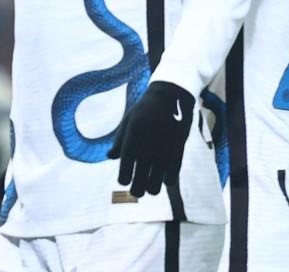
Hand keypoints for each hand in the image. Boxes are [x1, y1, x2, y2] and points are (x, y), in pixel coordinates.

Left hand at [106, 81, 194, 196]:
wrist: (170, 97)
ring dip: (151, 188)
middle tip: (136, 188)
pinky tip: (163, 174)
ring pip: (155, 188)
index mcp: (131, 143)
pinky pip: (171, 180)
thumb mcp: (127, 121)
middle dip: (136, 191)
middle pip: (138, 187)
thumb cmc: (144, 110)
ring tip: (150, 183)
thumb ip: (119, 141)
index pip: (124, 174)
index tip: (124, 179)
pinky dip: (166, 181)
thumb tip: (110, 157)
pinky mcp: (177, 155)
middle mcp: (146, 152)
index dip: (123, 180)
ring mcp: (163, 155)